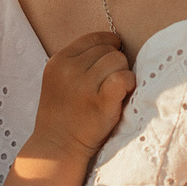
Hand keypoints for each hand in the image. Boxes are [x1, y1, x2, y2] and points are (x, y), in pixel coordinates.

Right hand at [30, 32, 135, 155]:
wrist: (57, 146)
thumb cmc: (64, 114)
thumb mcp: (60, 79)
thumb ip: (79, 61)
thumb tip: (113, 45)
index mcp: (59, 60)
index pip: (93, 38)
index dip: (108, 46)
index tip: (112, 61)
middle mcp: (70, 69)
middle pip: (108, 49)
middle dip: (114, 64)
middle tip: (109, 84)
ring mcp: (84, 85)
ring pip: (118, 60)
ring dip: (123, 73)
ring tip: (115, 91)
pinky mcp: (100, 101)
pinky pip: (123, 77)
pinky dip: (129, 83)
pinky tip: (124, 94)